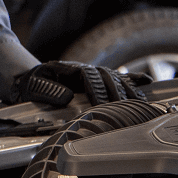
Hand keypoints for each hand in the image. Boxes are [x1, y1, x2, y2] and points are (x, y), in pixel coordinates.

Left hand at [13, 61, 148, 106]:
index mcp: (69, 69)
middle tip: (126, 109)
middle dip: (116, 94)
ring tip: (140, 103)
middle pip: (106, 78)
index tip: (102, 105)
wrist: (31, 78)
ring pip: (116, 78)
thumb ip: (46, 90)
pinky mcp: (99, 79)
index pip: (88, 77)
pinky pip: (119, 77)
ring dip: (128, 90)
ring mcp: (94, 73)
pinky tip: (147, 83)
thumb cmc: (32, 83)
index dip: (96, 91)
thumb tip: (66, 97)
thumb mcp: (33, 85)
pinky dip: (133, 80)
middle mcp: (85, 69)